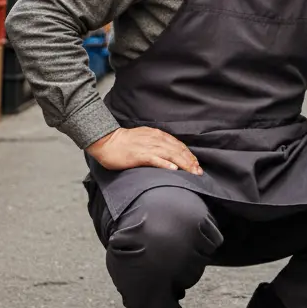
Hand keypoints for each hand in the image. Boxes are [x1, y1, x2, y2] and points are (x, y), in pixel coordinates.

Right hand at [86, 126, 203, 175]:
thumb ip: (157, 143)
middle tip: (199, 172)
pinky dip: (166, 164)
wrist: (108, 141)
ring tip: (192, 172)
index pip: (178, 145)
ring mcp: (148, 147)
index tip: (196, 164)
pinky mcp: (139, 155)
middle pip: (178, 150)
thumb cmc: (125, 142)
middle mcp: (156, 139)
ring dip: (183, 164)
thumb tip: (169, 152)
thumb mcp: (145, 137)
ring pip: (171, 155)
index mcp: (158, 135)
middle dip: (190, 161)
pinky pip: (155, 159)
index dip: (189, 155)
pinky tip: (174, 169)